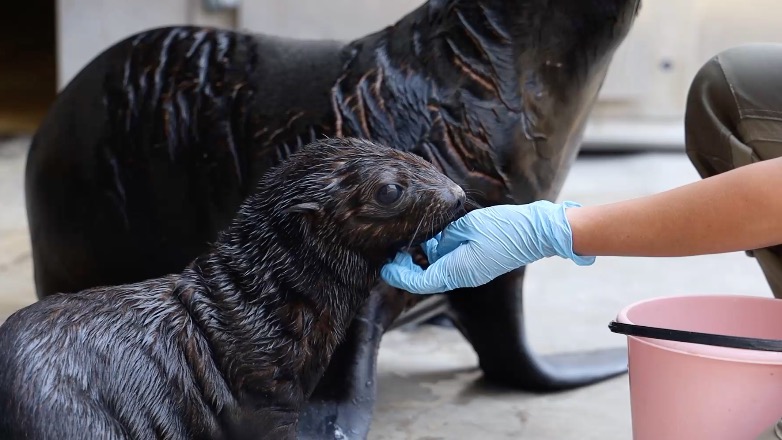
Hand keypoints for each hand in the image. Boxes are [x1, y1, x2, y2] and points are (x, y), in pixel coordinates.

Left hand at [380, 200, 595, 293]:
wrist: (537, 233)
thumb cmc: (506, 228)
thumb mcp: (467, 226)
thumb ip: (444, 236)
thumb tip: (428, 243)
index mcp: (458, 270)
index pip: (419, 281)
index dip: (399, 275)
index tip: (385, 266)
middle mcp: (463, 276)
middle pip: (425, 279)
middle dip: (406, 269)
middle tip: (392, 253)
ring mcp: (471, 273)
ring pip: (437, 272)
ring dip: (421, 263)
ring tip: (406, 246)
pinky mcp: (477, 266)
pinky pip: (450, 265)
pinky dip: (436, 258)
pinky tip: (431, 243)